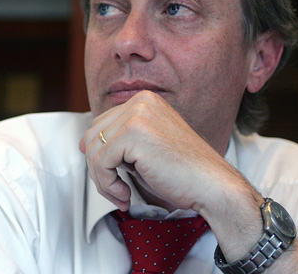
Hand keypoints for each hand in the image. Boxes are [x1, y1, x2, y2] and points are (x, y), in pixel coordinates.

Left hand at [79, 90, 237, 212]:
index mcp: (145, 100)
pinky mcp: (133, 133)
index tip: (113, 178)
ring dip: (102, 180)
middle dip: (99, 169)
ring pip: (93, 150)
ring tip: (122, 195)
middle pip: (93, 135)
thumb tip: (85, 144)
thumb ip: (121, 140)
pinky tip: (125, 195)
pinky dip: (107, 185)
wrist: (212, 185)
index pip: (101, 124)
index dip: (100, 155)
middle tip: (117, 191)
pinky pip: (100, 162)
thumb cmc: (183, 173)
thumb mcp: (147, 147)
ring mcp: (137, 115)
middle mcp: (140, 102)